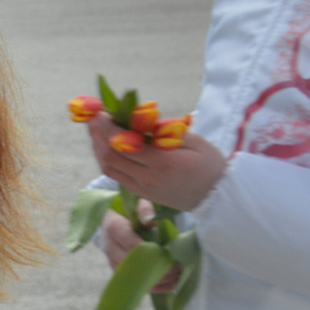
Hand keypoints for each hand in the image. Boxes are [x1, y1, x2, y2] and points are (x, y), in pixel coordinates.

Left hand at [87, 114, 227, 211]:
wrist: (218, 197)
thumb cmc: (210, 164)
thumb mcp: (194, 142)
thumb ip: (165, 131)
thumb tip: (137, 118)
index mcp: (162, 163)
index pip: (124, 144)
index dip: (107, 128)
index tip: (100, 112)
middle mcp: (147, 178)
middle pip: (110, 156)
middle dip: (97, 135)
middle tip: (91, 117)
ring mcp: (142, 188)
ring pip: (108, 168)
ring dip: (98, 147)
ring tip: (95, 129)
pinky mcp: (140, 193)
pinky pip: (115, 176)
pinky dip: (106, 159)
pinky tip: (105, 145)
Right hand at [101, 204, 181, 292]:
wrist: (120, 219)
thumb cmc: (134, 210)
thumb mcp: (140, 202)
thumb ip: (145, 209)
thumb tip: (151, 221)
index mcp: (113, 227)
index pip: (127, 239)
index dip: (145, 248)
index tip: (165, 251)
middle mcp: (111, 247)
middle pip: (130, 262)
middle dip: (155, 266)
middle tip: (177, 265)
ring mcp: (115, 261)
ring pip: (133, 276)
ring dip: (157, 278)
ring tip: (178, 275)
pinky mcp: (122, 272)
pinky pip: (137, 284)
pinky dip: (156, 286)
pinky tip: (172, 283)